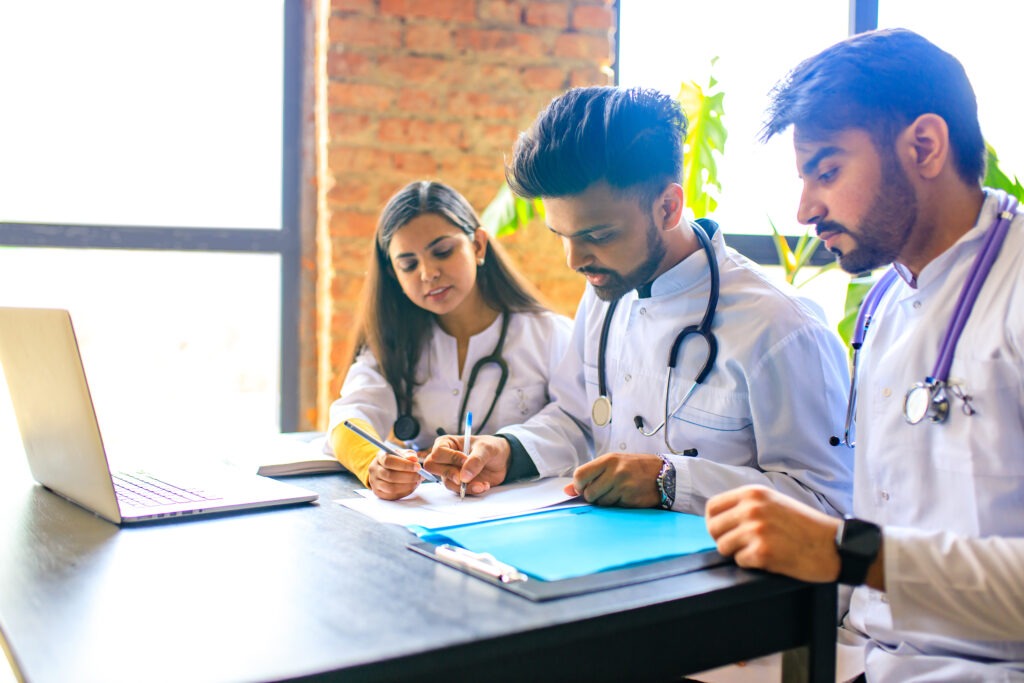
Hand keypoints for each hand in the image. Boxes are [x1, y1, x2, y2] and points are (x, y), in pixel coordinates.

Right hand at [367, 449, 421, 500]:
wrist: (386, 469)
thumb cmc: (397, 460)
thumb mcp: (402, 454)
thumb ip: (409, 455)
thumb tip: (413, 459)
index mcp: (379, 457)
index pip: (388, 461)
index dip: (404, 465)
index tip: (418, 467)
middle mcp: (374, 469)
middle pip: (390, 476)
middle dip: (408, 477)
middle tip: (420, 476)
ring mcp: (374, 482)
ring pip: (391, 488)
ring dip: (407, 486)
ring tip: (416, 481)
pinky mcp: (378, 492)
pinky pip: (392, 495)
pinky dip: (404, 492)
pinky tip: (411, 487)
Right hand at [424, 434, 509, 494]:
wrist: (502, 460)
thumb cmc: (490, 447)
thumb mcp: (486, 449)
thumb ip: (475, 460)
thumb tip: (464, 477)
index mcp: (447, 443)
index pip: (438, 452)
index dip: (450, 457)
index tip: (465, 459)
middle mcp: (445, 458)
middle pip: (433, 467)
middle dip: (449, 473)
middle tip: (464, 478)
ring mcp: (450, 472)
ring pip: (447, 482)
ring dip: (465, 486)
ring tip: (482, 484)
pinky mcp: (458, 483)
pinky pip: (458, 490)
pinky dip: (471, 490)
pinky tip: (483, 485)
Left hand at [565, 452, 661, 506]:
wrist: (663, 474)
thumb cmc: (634, 468)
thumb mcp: (612, 465)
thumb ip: (590, 475)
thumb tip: (566, 490)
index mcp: (608, 460)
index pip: (580, 475)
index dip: (578, 485)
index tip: (584, 487)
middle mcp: (615, 471)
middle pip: (589, 493)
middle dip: (593, 496)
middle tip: (604, 490)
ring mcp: (623, 485)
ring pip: (601, 503)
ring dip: (606, 501)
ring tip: (617, 492)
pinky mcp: (631, 498)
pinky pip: (614, 507)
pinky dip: (617, 505)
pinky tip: (626, 496)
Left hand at [704, 485, 840, 582]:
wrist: (834, 545)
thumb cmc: (806, 526)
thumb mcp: (774, 502)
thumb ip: (747, 506)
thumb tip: (718, 518)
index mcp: (753, 493)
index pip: (712, 507)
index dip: (715, 522)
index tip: (724, 531)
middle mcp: (751, 508)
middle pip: (713, 529)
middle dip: (725, 539)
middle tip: (743, 545)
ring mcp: (756, 530)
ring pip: (723, 547)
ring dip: (738, 553)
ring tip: (760, 550)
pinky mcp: (762, 552)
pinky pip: (740, 561)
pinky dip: (752, 564)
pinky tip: (770, 558)